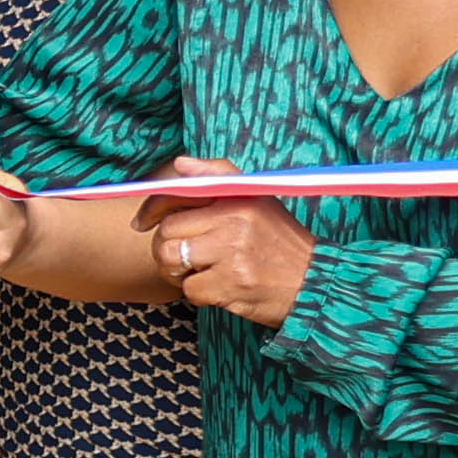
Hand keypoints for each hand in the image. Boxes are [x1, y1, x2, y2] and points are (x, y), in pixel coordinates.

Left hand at [134, 163, 312, 327]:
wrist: (315, 284)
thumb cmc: (279, 244)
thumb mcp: (258, 202)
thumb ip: (218, 178)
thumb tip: (180, 163)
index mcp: (239, 195)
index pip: (178, 192)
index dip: (152, 208)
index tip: (142, 223)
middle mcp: (236, 217)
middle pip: (167, 231)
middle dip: (168, 249)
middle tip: (186, 259)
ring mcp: (233, 250)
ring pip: (171, 258)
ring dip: (177, 272)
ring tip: (200, 273)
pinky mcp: (231, 281)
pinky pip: (188, 289)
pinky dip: (198, 294)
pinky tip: (219, 289)